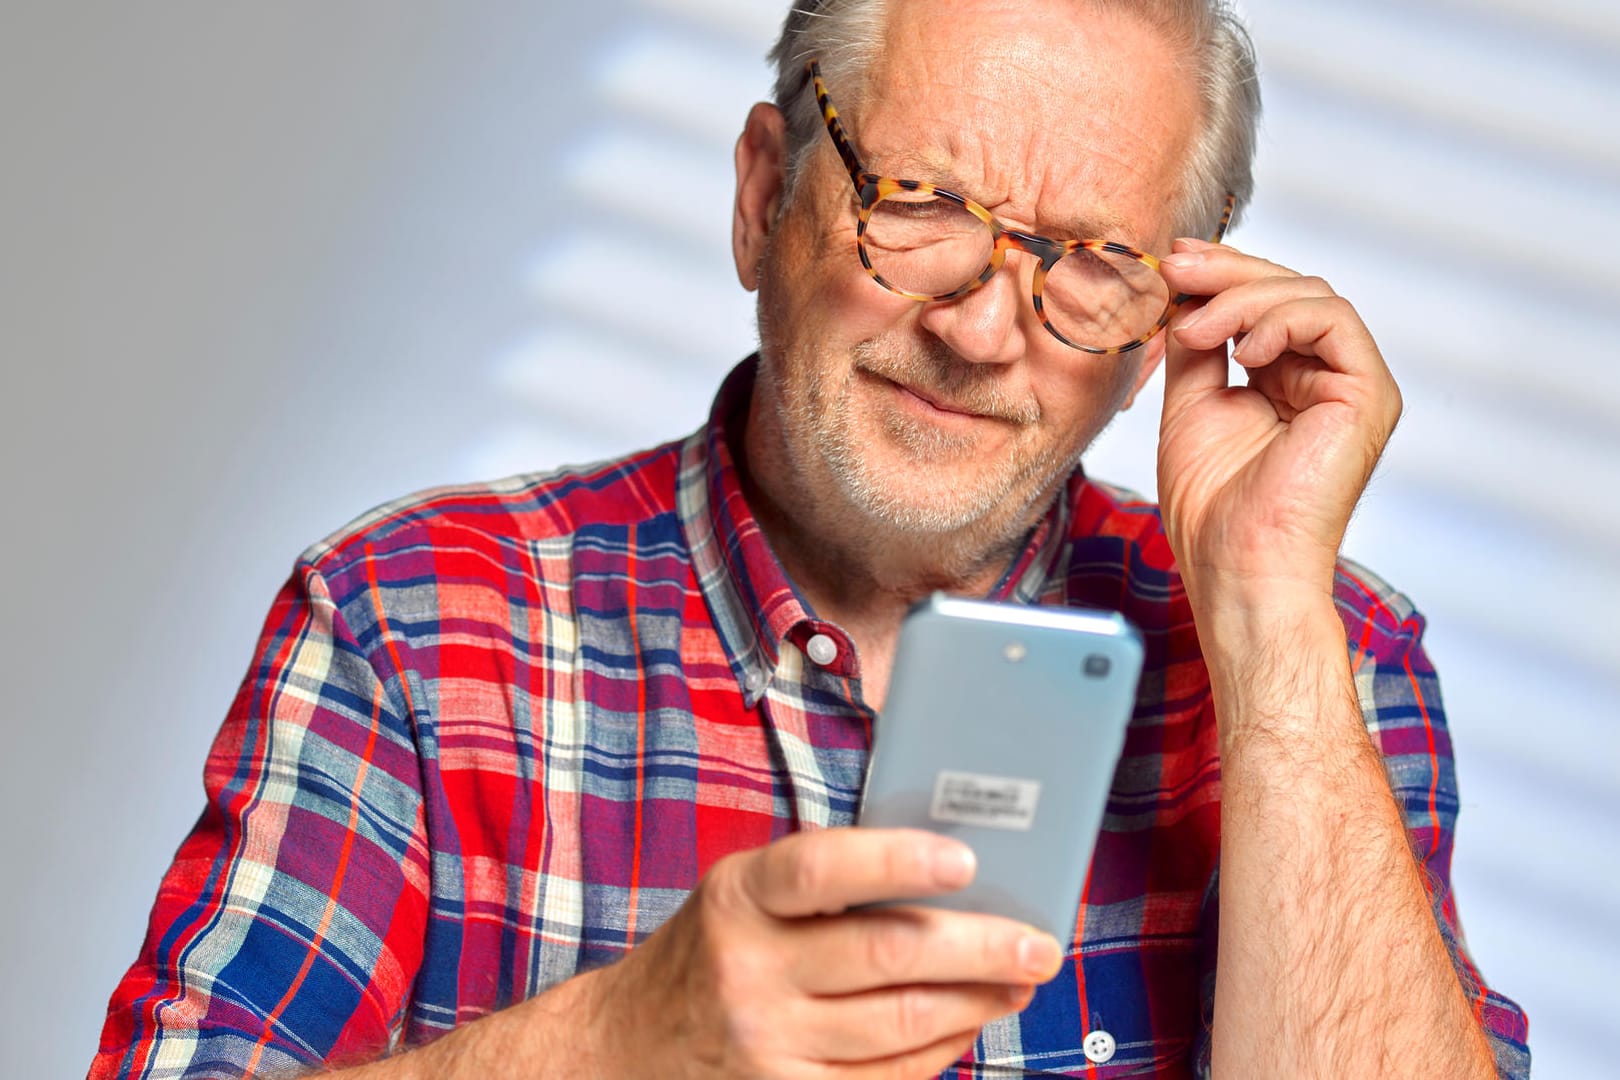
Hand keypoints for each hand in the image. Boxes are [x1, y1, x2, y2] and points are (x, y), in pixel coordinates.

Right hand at [585, 828, 1063, 1077]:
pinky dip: (941, 1050)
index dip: (897, 862)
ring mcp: (766, 1044)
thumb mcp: (742, 895)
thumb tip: (948, 876)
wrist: (626, 1047)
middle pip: (886, 954)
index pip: (822, 870)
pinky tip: (968, 1023)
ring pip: (901, 1023)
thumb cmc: (710, 952)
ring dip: (977, 1001)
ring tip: (1019, 980)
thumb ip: (823, 882)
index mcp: (738, 898)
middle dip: (979, 948)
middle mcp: (747, 971)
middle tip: (1037, 942)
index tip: (964, 860)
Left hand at [1155, 239, 1401, 611]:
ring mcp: (1352, 385)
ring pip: (1308, 295)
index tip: (1172, 260)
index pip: (1262, 304)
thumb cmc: (1214, 509)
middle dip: (1226, 271)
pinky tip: (1240, 352)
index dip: (1219, 274)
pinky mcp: (1369, 394)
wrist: (1238, 564)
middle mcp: (1325, 378)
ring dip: (1241, 299)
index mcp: (1286, 380)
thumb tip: (1183, 291)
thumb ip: (1196, 347)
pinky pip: (1332, 320)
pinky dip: (1279, 321)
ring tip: (1194, 331)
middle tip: (1176, 266)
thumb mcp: (1191, 405)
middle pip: (1287, 290)